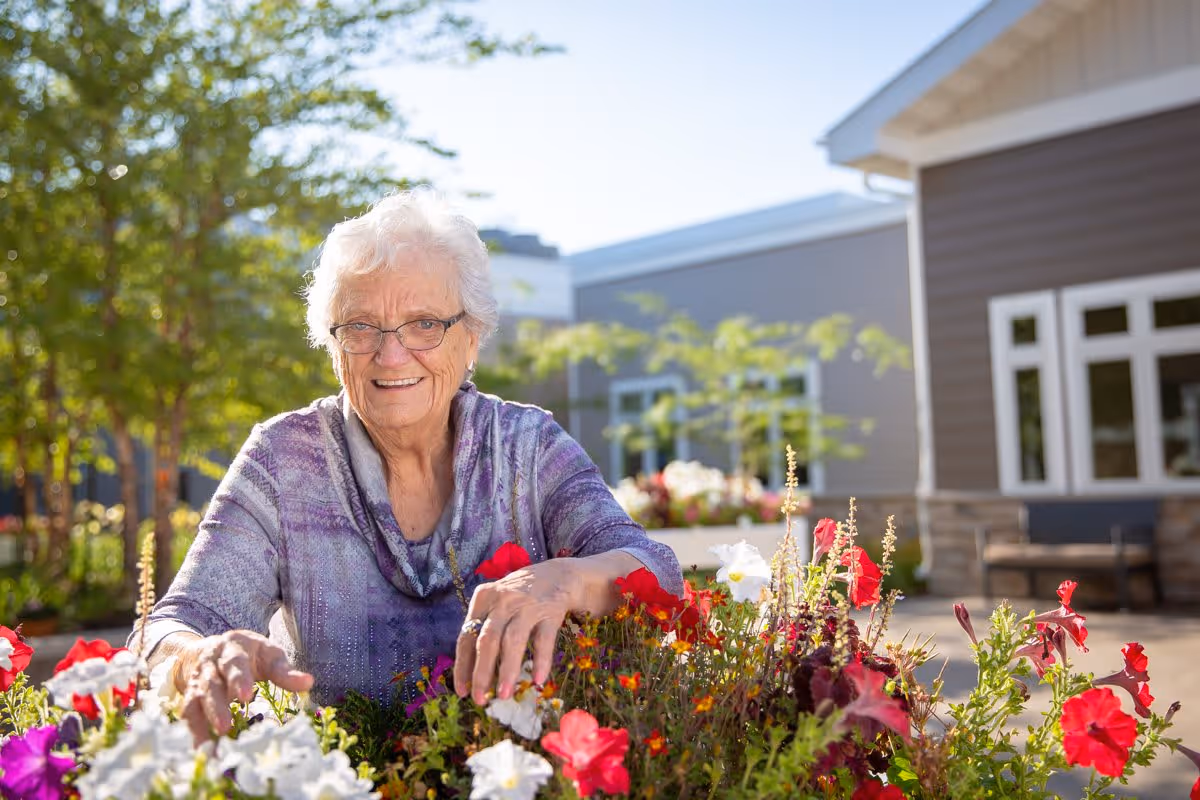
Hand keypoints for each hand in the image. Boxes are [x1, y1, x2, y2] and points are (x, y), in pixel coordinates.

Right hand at [174, 630, 313, 743]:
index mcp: (231, 648)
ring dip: (201, 724)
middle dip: (217, 706)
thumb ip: (284, 670)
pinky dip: (192, 732)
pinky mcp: (189, 697)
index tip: (246, 696)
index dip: (238, 679)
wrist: (211, 648)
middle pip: (211, 684)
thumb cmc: (248, 655)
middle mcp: (209, 664)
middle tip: (225, 727)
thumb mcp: (268, 654)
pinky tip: (201, 750)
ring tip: (209, 747)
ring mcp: (196, 681)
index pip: (234, 663)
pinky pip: (187, 714)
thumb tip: (308, 683)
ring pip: (195, 701)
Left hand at [454, 559, 575, 704]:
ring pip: (513, 641)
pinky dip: (540, 660)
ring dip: (507, 670)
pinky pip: (544, 639)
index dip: (463, 666)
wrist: (558, 575)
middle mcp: (502, 600)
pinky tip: (538, 679)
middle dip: (481, 672)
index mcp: (482, 599)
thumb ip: (484, 631)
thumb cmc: (519, 597)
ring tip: (504, 695)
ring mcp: (527, 605)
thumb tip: (473, 674)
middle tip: (480, 700)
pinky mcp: (550, 611)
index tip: (462, 691)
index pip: (467, 636)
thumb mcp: (496, 604)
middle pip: (487, 640)